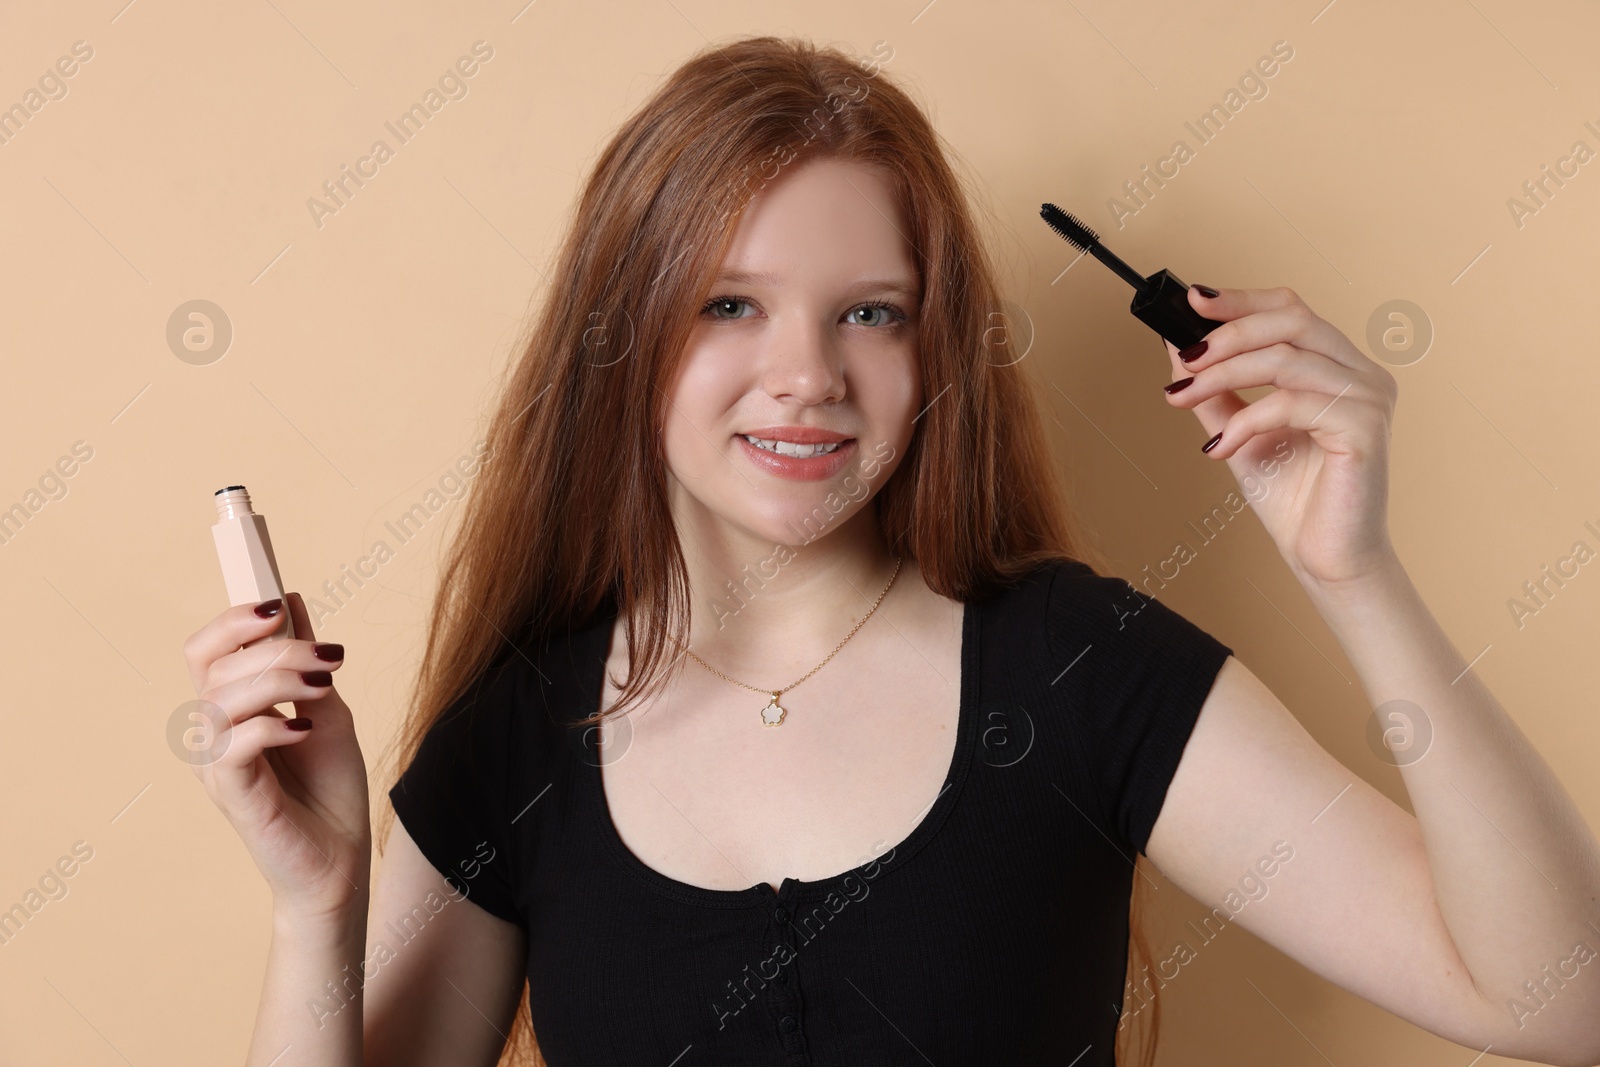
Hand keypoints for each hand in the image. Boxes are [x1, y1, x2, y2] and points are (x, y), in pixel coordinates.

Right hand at [181, 592, 369, 918]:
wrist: (342, 860)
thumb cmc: (330, 790)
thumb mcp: (327, 710)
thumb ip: (306, 663)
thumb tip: (291, 601)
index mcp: (230, 710)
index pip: (205, 650)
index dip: (233, 621)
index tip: (279, 604)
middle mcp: (213, 734)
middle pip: (215, 666)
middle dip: (276, 648)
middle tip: (329, 658)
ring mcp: (216, 766)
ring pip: (222, 699)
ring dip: (280, 680)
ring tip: (324, 689)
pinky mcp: (230, 796)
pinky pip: (232, 746)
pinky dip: (271, 726)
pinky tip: (305, 728)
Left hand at [1161, 285, 1400, 588]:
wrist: (1324, 557)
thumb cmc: (1293, 497)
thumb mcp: (1240, 430)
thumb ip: (1215, 389)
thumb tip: (1177, 346)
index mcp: (1339, 366)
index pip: (1291, 309)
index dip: (1241, 300)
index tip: (1191, 301)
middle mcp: (1362, 374)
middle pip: (1292, 319)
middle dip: (1228, 335)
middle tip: (1184, 360)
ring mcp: (1369, 398)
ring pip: (1285, 359)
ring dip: (1223, 376)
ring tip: (1184, 399)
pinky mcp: (1364, 428)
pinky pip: (1292, 404)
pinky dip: (1246, 421)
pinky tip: (1221, 448)